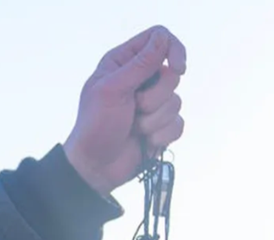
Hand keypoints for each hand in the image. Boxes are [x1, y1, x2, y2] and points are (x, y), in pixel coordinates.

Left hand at [63, 25, 186, 195]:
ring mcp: (152, 103)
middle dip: (155, 97)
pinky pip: (178, 124)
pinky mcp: (160, 125)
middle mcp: (140, 80)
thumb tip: (163, 38)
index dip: (173, 50)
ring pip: (176, 101)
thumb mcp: (112, 90)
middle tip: (133, 109)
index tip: (177, 68)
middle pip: (172, 74)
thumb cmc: (95, 127)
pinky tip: (144, 142)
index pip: (159, 39)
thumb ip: (139, 64)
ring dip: (154, 121)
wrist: (95, 168)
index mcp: (123, 63)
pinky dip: (161, 136)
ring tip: (134, 128)